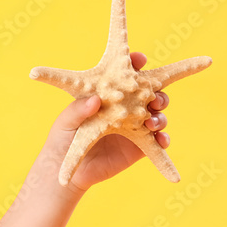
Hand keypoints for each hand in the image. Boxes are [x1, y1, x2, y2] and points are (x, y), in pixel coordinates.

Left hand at [42, 51, 169, 194]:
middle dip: (157, 92)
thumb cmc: (62, 138)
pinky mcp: (139, 146)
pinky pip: (158, 141)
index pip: (124, 76)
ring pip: (156, 116)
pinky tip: (162, 140)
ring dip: (160, 116)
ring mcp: (133, 126)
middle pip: (149, 94)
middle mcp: (124, 108)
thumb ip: (77, 110)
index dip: (135, 64)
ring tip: (152, 122)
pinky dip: (164, 139)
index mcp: (107, 96)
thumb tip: (94, 99)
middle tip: (156, 97)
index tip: (140, 59)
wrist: (65, 168)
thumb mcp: (66, 121)